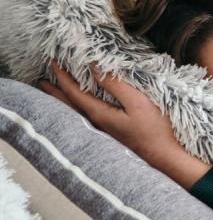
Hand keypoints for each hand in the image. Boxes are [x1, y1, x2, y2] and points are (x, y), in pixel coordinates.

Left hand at [38, 61, 210, 187]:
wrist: (163, 157)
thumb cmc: (154, 129)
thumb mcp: (137, 102)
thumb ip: (115, 84)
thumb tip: (94, 67)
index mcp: (99, 114)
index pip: (74, 92)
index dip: (62, 77)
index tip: (52, 62)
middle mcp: (95, 123)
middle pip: (69, 105)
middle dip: (55, 91)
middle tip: (42, 80)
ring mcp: (102, 131)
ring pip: (74, 112)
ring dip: (63, 100)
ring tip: (54, 93)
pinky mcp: (110, 134)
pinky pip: (84, 117)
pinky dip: (75, 108)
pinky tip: (80, 108)